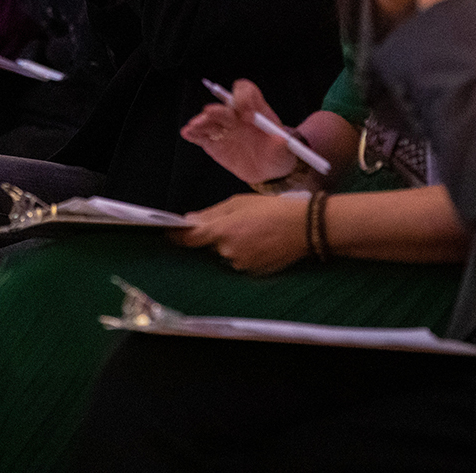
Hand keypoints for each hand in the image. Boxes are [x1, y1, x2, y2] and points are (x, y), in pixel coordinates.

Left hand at [174, 193, 309, 274]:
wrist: (304, 227)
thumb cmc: (273, 209)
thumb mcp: (240, 202)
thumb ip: (212, 213)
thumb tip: (190, 220)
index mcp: (223, 231)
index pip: (190, 238)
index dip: (178, 236)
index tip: (171, 233)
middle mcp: (228, 251)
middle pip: (212, 245)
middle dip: (219, 235)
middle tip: (240, 223)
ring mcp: (241, 264)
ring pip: (227, 254)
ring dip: (234, 244)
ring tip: (256, 231)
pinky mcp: (253, 273)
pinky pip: (241, 262)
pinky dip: (247, 253)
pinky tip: (262, 242)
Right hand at [181, 79, 299, 184]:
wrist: (269, 169)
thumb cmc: (278, 154)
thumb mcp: (286, 150)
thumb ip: (282, 144)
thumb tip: (280, 139)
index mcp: (255, 110)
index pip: (246, 92)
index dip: (245, 98)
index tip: (248, 114)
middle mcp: (237, 115)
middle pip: (224, 106)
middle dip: (219, 109)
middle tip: (212, 113)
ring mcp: (224, 129)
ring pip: (210, 120)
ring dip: (202, 120)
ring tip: (196, 125)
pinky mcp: (214, 143)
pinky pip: (202, 136)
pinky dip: (194, 133)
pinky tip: (188, 132)